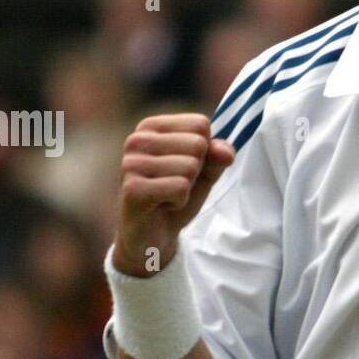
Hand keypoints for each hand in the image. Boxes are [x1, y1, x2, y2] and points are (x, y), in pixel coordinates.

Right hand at [114, 113, 234, 275]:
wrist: (152, 234)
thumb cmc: (175, 196)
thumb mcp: (204, 172)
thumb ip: (217, 156)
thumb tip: (227, 152)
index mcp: (151, 126)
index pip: (200, 124)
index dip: (204, 151)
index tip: (184, 167)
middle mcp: (137, 139)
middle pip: (197, 144)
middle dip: (196, 171)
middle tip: (174, 185)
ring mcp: (131, 163)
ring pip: (190, 167)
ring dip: (186, 188)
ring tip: (167, 195)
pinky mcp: (133, 188)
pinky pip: (180, 187)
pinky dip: (179, 201)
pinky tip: (162, 205)